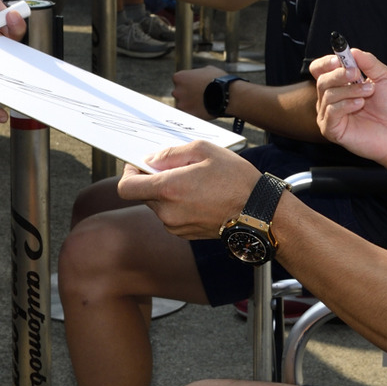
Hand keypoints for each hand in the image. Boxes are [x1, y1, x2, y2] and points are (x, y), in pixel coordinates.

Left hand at [117, 140, 259, 239]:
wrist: (259, 214)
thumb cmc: (237, 180)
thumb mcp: (205, 151)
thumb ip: (171, 154)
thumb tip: (152, 160)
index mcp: (168, 189)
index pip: (127, 187)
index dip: (129, 173)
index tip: (138, 165)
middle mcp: (167, 212)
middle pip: (143, 195)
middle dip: (153, 179)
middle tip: (176, 168)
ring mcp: (176, 226)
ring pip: (158, 205)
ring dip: (168, 192)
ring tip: (195, 182)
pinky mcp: (185, 234)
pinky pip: (171, 215)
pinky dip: (178, 204)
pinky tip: (200, 196)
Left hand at [171, 64, 223, 119]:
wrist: (226, 94)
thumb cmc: (219, 79)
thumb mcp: (207, 69)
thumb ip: (197, 73)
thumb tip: (198, 75)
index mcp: (179, 77)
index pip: (179, 80)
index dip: (188, 83)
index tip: (195, 85)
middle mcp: (177, 90)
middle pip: (179, 93)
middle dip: (187, 94)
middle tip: (199, 95)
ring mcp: (181, 104)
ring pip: (183, 105)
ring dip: (190, 104)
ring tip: (203, 103)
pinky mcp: (187, 115)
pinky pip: (189, 114)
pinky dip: (195, 113)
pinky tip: (204, 110)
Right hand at [309, 48, 386, 162]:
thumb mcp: (383, 77)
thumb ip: (369, 62)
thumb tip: (352, 50)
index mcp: (338, 84)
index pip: (319, 69)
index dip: (326, 62)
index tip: (340, 58)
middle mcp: (329, 98)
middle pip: (321, 80)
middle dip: (339, 75)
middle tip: (357, 74)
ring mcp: (328, 114)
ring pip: (328, 95)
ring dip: (350, 90)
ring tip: (368, 93)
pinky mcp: (330, 130)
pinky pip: (330, 112)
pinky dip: (346, 105)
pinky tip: (359, 104)